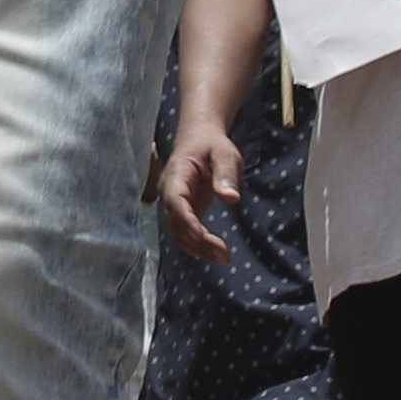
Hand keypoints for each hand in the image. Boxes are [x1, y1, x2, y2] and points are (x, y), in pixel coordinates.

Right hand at [157, 117, 244, 263]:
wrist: (199, 141)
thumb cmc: (212, 146)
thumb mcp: (225, 154)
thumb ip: (226, 174)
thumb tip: (231, 198)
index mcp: (177, 175)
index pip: (175, 200)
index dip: (186, 220)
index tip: (201, 235)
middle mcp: (170, 193)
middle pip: (176, 223)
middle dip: (197, 241)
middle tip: (224, 254)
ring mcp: (174, 205)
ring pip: (178, 234)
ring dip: (198, 249)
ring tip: (224, 258)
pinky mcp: (183, 213)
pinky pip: (185, 234)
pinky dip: (198, 246)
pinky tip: (216, 253)